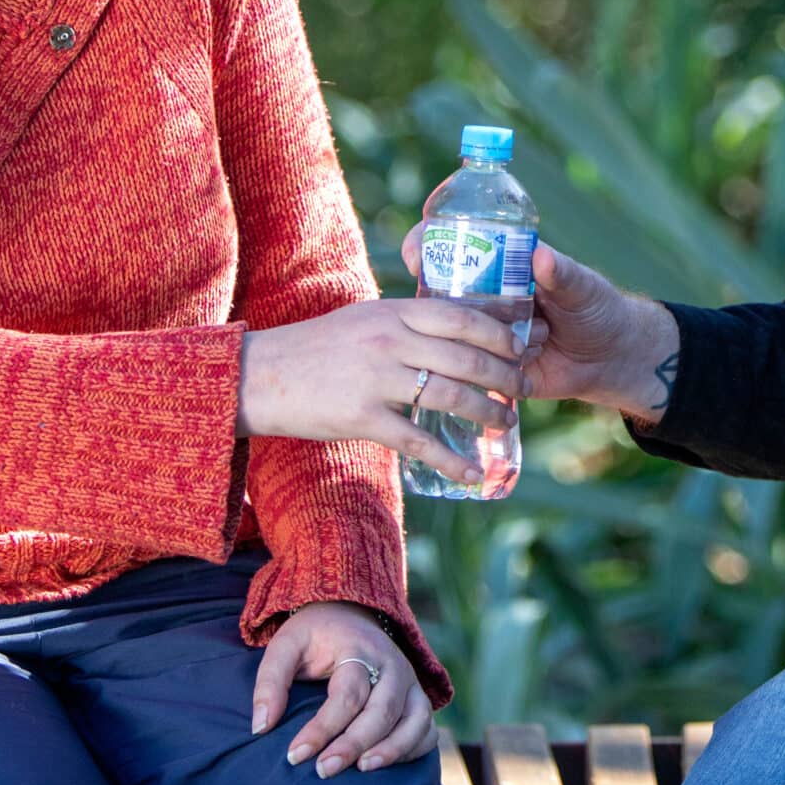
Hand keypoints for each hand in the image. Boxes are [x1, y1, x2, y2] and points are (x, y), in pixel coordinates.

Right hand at [238, 298, 527, 482]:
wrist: (259, 376)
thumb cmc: (314, 349)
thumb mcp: (363, 319)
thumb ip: (404, 322)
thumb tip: (451, 328)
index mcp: (391, 311)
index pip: (460, 315)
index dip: (499, 330)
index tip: (524, 343)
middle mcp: (388, 340)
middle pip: (465, 356)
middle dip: (505, 375)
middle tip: (525, 388)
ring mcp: (376, 379)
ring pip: (450, 396)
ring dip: (487, 413)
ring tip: (506, 422)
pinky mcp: (362, 418)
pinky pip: (418, 442)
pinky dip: (452, 460)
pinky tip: (473, 472)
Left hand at [249, 602, 435, 778]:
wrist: (350, 613)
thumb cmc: (315, 635)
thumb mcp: (286, 645)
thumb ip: (270, 682)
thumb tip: (261, 727)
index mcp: (359, 648)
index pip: (346, 695)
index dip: (321, 729)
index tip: (294, 755)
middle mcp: (392, 665)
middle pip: (383, 710)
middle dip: (354, 744)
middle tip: (323, 770)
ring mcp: (411, 683)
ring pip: (415, 720)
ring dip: (393, 750)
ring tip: (362, 770)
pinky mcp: (418, 699)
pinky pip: (426, 729)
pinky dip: (412, 750)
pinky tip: (384, 765)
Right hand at [401, 231, 680, 421]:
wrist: (610, 359)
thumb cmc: (595, 309)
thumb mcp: (581, 287)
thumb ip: (561, 273)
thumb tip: (540, 255)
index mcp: (499, 267)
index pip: (451, 246)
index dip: (426, 243)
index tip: (417, 251)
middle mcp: (482, 299)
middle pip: (439, 292)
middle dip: (435, 299)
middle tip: (447, 308)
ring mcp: (480, 336)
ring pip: (450, 337)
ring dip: (467, 344)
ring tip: (512, 347)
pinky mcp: (489, 371)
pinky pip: (467, 374)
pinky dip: (471, 379)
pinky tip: (489, 375)